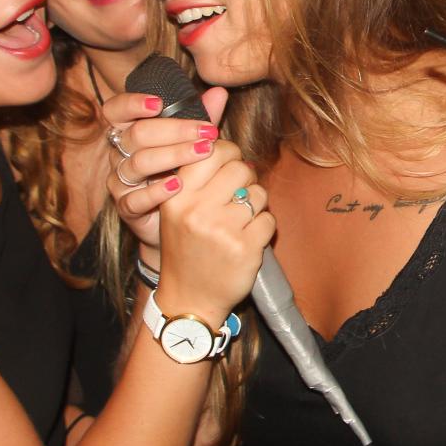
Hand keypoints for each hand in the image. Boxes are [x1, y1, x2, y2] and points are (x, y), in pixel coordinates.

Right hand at [104, 87, 227, 250]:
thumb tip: (220, 92)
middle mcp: (120, 154)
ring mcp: (120, 182)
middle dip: (173, 130)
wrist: (177, 222)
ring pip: (137, 163)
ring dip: (172, 156)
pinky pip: (135, 199)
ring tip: (202, 153)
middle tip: (206, 131)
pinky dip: (156, 192)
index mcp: (129, 132)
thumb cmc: (182, 173)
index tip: (159, 103)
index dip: (131, 104)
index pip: (115, 111)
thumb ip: (201, 118)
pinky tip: (178, 186)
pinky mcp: (126, 208)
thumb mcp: (191, 144)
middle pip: (135, 135)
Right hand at [155, 139, 272, 324]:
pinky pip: (268, 220)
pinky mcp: (245, 248)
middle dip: (246, 179)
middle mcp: (197, 210)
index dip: (228, 153)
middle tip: (239, 195)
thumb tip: (227, 146)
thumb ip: (197, 178)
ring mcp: (222, 229)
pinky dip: (263, 228)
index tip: (229, 165)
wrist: (188, 299)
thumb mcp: (177, 211)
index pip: (212, 151)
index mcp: (177, 196)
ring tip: (240, 221)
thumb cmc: (186, 249)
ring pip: (259, 194)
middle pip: (240, 168)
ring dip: (256, 205)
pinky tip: (248, 239)